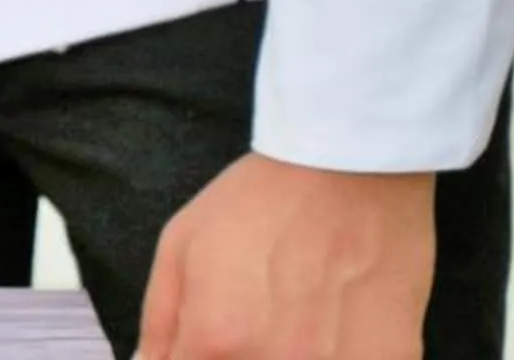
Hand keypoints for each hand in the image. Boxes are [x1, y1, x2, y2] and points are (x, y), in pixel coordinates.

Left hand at [139, 154, 435, 359]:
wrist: (352, 172)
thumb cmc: (262, 202)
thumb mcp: (181, 246)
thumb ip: (161, 322)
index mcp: (217, 341)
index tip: (202, 346)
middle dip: (235, 358)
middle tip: (253, 323)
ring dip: (289, 357)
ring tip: (297, 322)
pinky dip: (336, 357)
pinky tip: (333, 329)